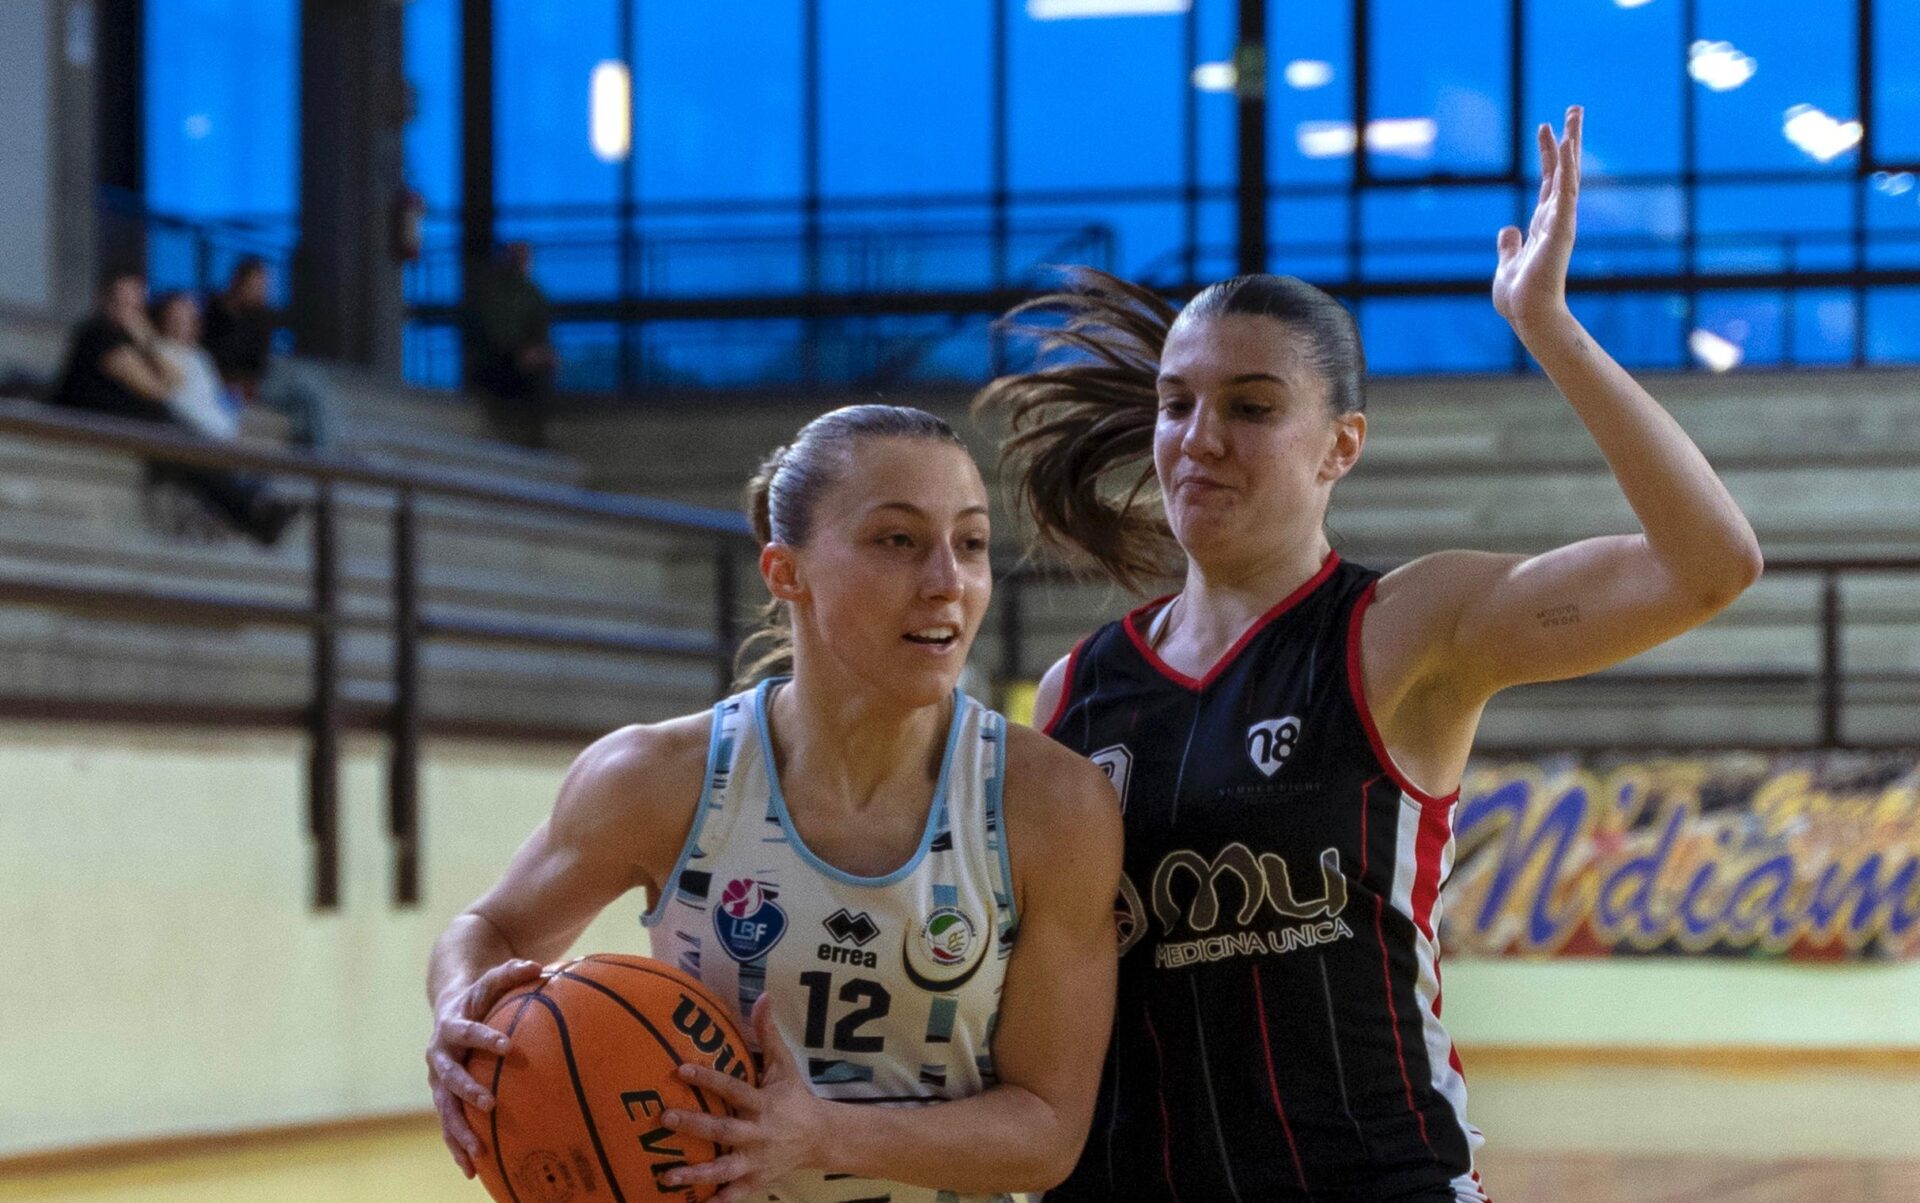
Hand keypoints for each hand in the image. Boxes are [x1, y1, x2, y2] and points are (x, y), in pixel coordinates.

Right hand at [426, 958, 544, 1177]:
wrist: (449, 1008)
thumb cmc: (479, 995)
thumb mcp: (492, 980)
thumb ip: (512, 972)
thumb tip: (540, 965)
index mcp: (451, 1027)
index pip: (467, 1031)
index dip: (485, 1038)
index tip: (507, 1047)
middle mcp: (440, 1056)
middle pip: (449, 1077)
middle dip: (467, 1091)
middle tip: (490, 1103)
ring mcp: (438, 1080)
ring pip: (444, 1109)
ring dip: (458, 1131)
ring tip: (476, 1154)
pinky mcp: (443, 1097)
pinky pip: (449, 1124)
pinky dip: (458, 1146)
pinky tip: (472, 1171)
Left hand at [659, 993, 830, 1200]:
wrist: (822, 1137)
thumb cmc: (795, 1097)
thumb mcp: (783, 1065)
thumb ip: (768, 1034)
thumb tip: (762, 995)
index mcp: (764, 1103)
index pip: (733, 1088)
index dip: (708, 1078)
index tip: (680, 1068)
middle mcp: (759, 1133)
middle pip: (724, 1129)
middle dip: (694, 1125)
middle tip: (664, 1118)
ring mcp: (758, 1160)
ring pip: (725, 1168)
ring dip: (697, 1173)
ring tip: (667, 1176)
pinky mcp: (758, 1181)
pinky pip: (735, 1195)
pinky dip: (718, 1201)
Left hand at [1493, 105, 1581, 335]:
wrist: (1528, 316)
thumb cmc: (1519, 297)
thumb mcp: (1508, 263)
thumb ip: (1510, 245)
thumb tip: (1507, 229)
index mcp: (1542, 225)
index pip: (1548, 181)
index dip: (1548, 154)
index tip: (1545, 128)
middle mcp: (1556, 219)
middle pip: (1563, 170)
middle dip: (1568, 139)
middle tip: (1573, 108)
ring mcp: (1561, 222)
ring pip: (1568, 174)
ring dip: (1571, 143)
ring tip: (1573, 114)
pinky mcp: (1561, 230)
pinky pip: (1565, 192)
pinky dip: (1567, 168)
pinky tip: (1567, 145)